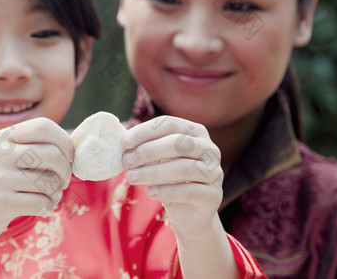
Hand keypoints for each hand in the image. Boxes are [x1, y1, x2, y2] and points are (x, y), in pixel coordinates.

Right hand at [0, 117, 73, 245]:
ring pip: (48, 182)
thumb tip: (78, 143)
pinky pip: (40, 202)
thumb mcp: (10, 159)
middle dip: (66, 171)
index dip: (65, 142)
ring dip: (56, 193)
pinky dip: (47, 207)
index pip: (45, 126)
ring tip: (49, 196)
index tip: (69, 158)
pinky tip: (40, 208)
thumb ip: (38, 149)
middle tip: (63, 181)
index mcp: (5, 137)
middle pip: (52, 154)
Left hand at [121, 116, 222, 240]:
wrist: (190, 213)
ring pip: (183, 168)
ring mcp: (215, 172)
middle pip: (178, 143)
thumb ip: (145, 147)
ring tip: (131, 177)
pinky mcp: (214, 196)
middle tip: (126, 161)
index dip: (145, 131)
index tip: (124, 142)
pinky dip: (166, 191)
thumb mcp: (158, 160)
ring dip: (153, 172)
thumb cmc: (170, 179)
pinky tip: (150, 192)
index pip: (169, 124)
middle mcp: (210, 149)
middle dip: (148, 151)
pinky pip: (189, 191)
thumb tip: (121, 139)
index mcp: (196, 132)